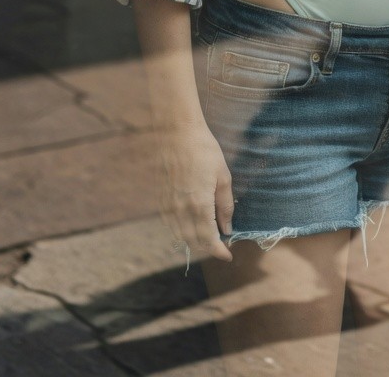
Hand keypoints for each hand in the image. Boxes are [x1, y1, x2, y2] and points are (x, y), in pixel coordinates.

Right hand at [159, 121, 234, 263]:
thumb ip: (225, 206)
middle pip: (193, 242)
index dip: (218, 251)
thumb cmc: (205, 151)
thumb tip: (228, 228)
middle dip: (208, 249)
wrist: (178, 133)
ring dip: (194, 242)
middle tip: (221, 247)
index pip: (208, 239)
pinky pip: (170, 225)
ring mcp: (168, 206)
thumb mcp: (223, 176)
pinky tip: (190, 227)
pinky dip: (181, 232)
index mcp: (199, 205)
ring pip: (180, 236)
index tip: (228, 255)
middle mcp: (181, 211)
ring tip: (208, 239)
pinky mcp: (160, 200)